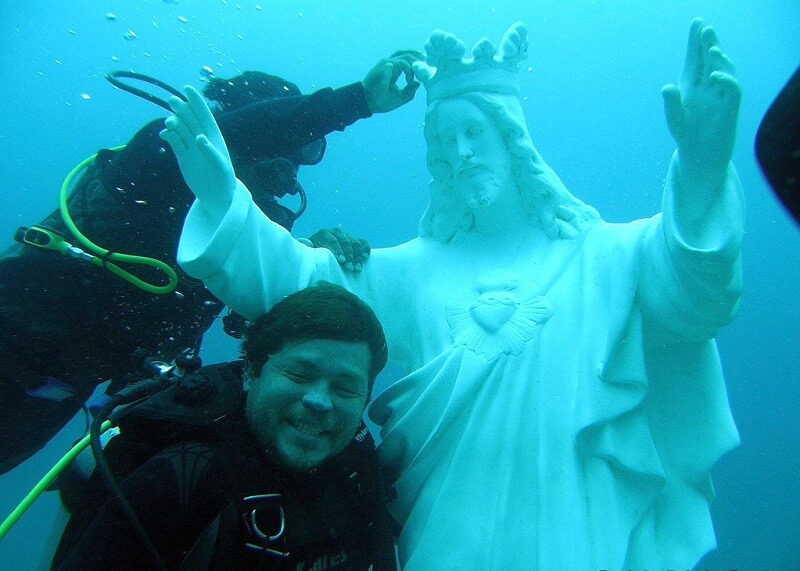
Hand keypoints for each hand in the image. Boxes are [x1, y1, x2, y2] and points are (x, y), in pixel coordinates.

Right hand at [160, 86, 237, 217]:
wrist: (216, 196)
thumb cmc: (224, 180)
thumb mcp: (219, 166)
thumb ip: (209, 151)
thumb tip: (198, 137)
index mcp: (213, 137)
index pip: (204, 115)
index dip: (196, 101)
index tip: (186, 88)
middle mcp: (201, 138)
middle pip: (189, 118)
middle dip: (182, 108)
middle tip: (173, 101)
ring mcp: (191, 146)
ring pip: (180, 128)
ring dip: (174, 122)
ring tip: (170, 123)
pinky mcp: (183, 156)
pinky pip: (174, 141)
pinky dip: (168, 136)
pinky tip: (164, 134)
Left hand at [308, 227, 370, 271]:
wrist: (321, 255)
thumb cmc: (314, 256)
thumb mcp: (309, 252)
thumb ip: (307, 247)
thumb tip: (306, 243)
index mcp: (324, 234)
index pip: (333, 240)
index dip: (337, 250)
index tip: (341, 261)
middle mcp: (336, 233)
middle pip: (346, 242)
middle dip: (349, 256)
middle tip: (350, 268)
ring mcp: (347, 236)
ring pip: (355, 243)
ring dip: (358, 256)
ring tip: (357, 268)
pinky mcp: (355, 241)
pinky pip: (363, 243)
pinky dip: (365, 249)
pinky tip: (365, 257)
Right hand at [363, 50, 423, 113]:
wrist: (368, 103)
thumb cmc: (381, 100)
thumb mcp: (400, 97)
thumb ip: (409, 90)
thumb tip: (418, 83)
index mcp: (393, 70)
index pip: (406, 59)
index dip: (417, 62)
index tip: (426, 69)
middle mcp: (389, 64)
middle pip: (407, 54)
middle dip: (419, 58)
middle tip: (428, 66)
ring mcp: (387, 63)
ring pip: (406, 57)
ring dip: (415, 65)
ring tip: (420, 75)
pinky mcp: (386, 65)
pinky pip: (402, 63)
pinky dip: (409, 70)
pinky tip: (410, 80)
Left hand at [661, 19, 740, 183]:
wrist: (699, 155)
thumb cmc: (685, 133)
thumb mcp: (674, 118)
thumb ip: (670, 102)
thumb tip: (667, 87)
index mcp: (691, 84)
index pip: (695, 58)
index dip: (695, 41)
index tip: (696, 23)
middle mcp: (707, 86)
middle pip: (710, 59)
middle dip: (708, 43)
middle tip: (705, 29)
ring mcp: (720, 95)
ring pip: (724, 69)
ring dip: (719, 59)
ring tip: (711, 49)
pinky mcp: (730, 107)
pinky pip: (732, 89)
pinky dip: (725, 80)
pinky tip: (714, 76)